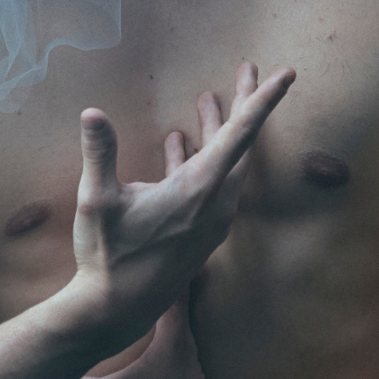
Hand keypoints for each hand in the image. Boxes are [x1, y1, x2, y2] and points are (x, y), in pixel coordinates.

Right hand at [70, 62, 292, 346]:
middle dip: (243, 103)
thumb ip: (100, 154)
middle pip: (241, 143)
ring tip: (207, 99)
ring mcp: (210, 219)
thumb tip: (91, 113)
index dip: (262, 100)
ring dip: (218, 130)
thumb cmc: (107, 256)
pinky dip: (201, 157)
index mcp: (198, 189)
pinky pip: (210, 183)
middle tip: (246, 68)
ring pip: (226, 164)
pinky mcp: (200, 230)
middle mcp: (214, 203)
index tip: (287, 74)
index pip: (241, 134)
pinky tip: (179, 142)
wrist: (116, 309)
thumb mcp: (97, 202)